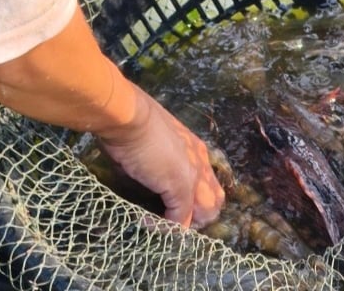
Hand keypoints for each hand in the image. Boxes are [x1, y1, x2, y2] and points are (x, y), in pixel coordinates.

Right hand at [96, 90, 224, 227]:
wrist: (128, 116)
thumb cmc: (132, 124)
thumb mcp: (148, 142)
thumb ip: (154, 161)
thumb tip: (145, 177)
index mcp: (193, 147)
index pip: (207, 182)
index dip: (194, 199)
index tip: (171, 205)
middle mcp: (200, 160)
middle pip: (215, 200)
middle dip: (197, 216)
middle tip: (170, 219)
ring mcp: (192, 175)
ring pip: (206, 213)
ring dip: (186, 223)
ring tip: (164, 224)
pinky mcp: (181, 188)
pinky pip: (180, 220)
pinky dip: (165, 227)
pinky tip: (147, 220)